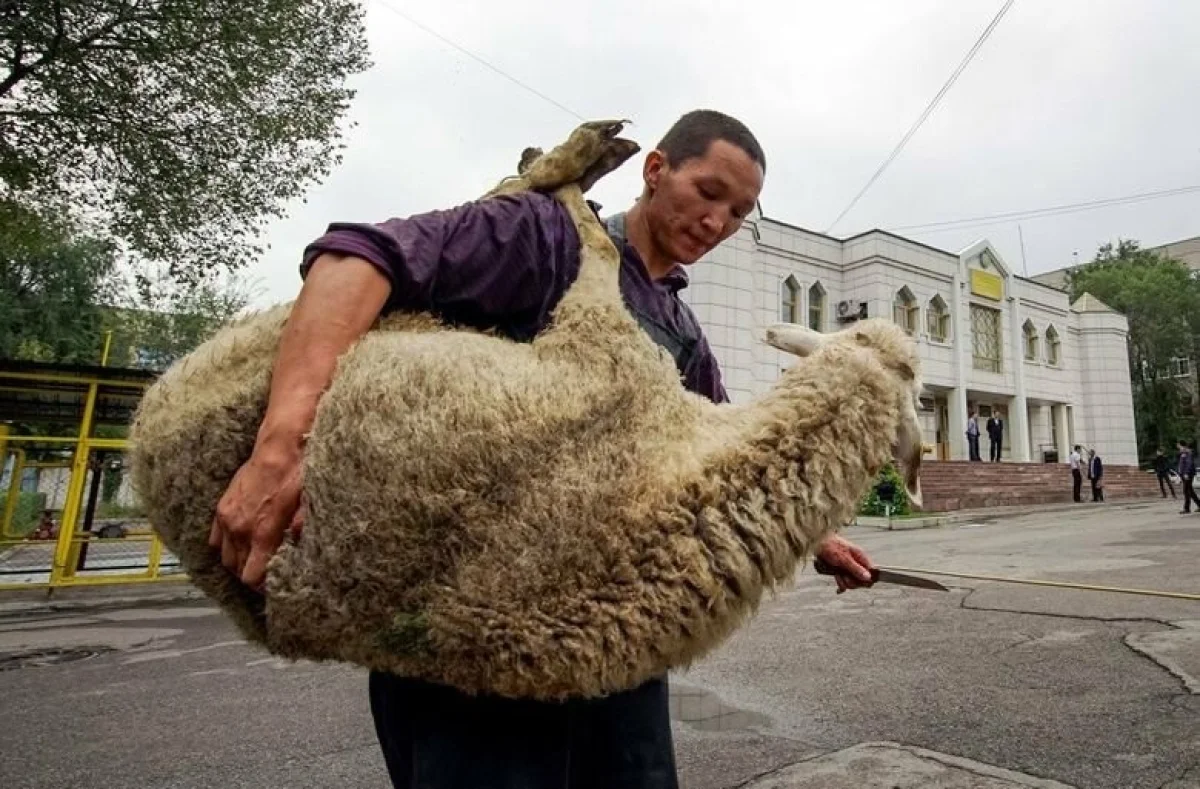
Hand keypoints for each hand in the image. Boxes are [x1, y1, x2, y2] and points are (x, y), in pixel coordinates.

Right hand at [208, 440, 304, 589]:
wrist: (279, 446)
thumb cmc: (297, 474)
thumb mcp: (308, 504)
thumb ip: (302, 528)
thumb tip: (299, 548)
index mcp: (262, 533)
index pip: (252, 577)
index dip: (263, 587)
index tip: (274, 586)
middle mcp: (240, 529)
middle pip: (238, 570)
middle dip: (252, 576)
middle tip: (268, 574)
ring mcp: (227, 518)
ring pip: (225, 557)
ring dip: (239, 563)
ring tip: (255, 561)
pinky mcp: (222, 507)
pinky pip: (215, 538)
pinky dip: (225, 546)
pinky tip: (240, 545)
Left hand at [816, 534, 875, 593]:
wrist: (816, 542)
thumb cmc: (830, 547)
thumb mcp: (843, 559)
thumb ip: (855, 569)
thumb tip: (868, 578)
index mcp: (861, 557)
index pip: (871, 573)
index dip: (865, 580)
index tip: (857, 581)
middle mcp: (856, 562)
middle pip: (861, 580)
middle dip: (852, 581)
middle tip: (844, 577)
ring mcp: (848, 567)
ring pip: (852, 582)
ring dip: (844, 582)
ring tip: (838, 576)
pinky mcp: (841, 570)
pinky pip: (844, 581)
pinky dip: (841, 584)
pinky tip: (838, 590)